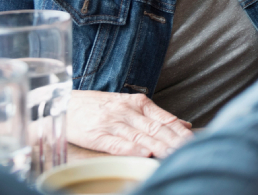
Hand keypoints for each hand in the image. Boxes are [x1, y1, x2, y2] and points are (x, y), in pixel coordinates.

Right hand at [67, 90, 194, 156]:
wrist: (64, 104)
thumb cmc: (99, 106)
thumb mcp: (128, 105)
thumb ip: (156, 115)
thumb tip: (182, 124)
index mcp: (137, 103)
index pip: (165, 118)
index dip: (180, 131)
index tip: (194, 140)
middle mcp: (127, 112)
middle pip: (156, 129)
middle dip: (175, 141)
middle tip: (189, 149)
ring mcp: (112, 124)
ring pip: (141, 136)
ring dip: (159, 146)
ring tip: (174, 154)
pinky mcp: (96, 135)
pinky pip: (117, 143)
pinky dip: (132, 148)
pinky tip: (145, 153)